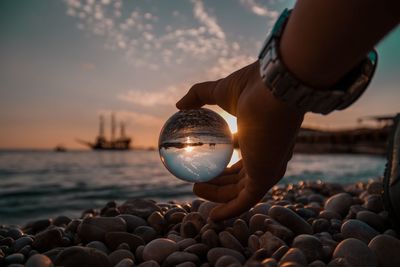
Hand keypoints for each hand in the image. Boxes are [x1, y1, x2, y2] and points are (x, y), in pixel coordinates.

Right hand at [176, 61, 303, 220]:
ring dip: (218, 195)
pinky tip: (213, 216)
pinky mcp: (265, 177)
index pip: (244, 156)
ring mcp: (268, 167)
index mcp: (261, 137)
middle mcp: (268, 155)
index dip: (227, 162)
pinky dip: (229, 210)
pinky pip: (245, 201)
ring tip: (196, 188)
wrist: (274, 88)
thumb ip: (198, 96)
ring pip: (241, 191)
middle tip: (198, 179)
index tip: (208, 163)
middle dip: (220, 181)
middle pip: (242, 176)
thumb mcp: (219, 92)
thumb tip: (178, 104)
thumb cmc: (253, 87)